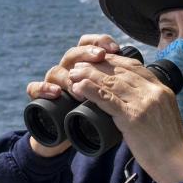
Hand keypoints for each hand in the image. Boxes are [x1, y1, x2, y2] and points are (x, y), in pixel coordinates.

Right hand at [25, 35, 121, 156]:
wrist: (71, 140)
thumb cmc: (97, 120)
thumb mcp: (113, 102)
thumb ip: (123, 87)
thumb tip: (147, 73)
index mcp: (87, 68)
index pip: (92, 45)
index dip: (102, 42)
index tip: (116, 47)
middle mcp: (69, 71)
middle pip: (74, 53)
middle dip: (87, 52)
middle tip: (100, 55)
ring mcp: (52, 84)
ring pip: (55, 70)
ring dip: (69, 75)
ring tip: (81, 84)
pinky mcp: (38, 99)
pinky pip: (35, 88)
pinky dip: (44, 89)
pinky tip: (56, 93)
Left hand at [67, 51, 182, 182]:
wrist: (177, 162)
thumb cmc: (170, 145)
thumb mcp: (165, 116)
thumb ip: (151, 105)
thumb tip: (134, 103)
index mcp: (162, 90)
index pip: (135, 66)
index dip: (114, 60)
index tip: (99, 59)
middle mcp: (153, 92)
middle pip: (121, 71)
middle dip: (97, 65)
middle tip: (79, 64)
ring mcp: (143, 104)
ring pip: (112, 82)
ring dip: (89, 75)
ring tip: (74, 74)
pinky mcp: (132, 118)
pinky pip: (108, 100)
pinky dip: (91, 90)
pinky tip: (79, 86)